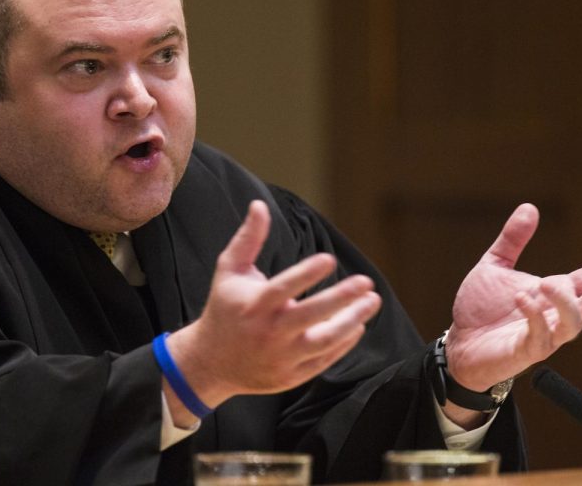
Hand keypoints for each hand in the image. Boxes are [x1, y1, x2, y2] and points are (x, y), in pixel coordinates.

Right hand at [166, 200, 381, 415]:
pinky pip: (323, 360)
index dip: (306, 274)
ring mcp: (280, 357)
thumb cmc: (224, 308)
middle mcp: (268, 333)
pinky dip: (343, 344)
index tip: (329, 260)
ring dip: (351, 322)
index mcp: (253, 305)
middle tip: (366, 282)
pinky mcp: (290, 376)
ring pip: (323, 342)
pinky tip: (357, 325)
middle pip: (309, 316)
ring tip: (371, 302)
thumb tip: (259, 204)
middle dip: (341, 299)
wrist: (210, 362)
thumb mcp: (229, 271)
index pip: (283, 288)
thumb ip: (248, 239)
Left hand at [445, 203, 581, 392]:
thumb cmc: (481, 308)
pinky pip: (541, 338)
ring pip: (575, 324)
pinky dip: (535, 317)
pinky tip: (521, 298)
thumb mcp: (494, 266)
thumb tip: (530, 206)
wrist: (457, 342)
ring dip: (566, 302)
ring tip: (546, 283)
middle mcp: (555, 314)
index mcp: (554, 293)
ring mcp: (544, 335)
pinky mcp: (525, 351)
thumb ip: (512, 240)